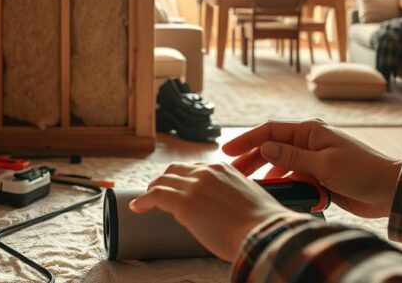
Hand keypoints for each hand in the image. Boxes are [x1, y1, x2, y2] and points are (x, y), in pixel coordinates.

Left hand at [129, 162, 295, 261]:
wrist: (264, 232)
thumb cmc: (262, 225)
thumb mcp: (248, 199)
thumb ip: (233, 196)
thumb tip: (226, 209)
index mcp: (224, 169)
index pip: (195, 168)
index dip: (182, 178)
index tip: (178, 187)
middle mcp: (207, 172)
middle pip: (176, 170)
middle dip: (165, 180)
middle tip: (158, 193)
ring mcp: (194, 186)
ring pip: (163, 181)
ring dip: (152, 190)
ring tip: (145, 201)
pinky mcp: (183, 203)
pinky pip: (155, 196)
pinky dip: (144, 200)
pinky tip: (138, 207)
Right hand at [222, 119, 401, 217]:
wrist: (388, 190)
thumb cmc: (362, 171)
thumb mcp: (324, 164)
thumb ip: (292, 157)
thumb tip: (265, 147)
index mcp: (310, 132)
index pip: (271, 131)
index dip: (247, 139)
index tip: (228, 150)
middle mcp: (309, 143)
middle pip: (272, 148)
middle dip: (251, 159)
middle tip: (233, 172)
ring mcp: (313, 161)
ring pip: (281, 166)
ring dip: (266, 174)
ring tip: (248, 185)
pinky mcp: (319, 178)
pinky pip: (294, 179)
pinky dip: (283, 185)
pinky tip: (273, 193)